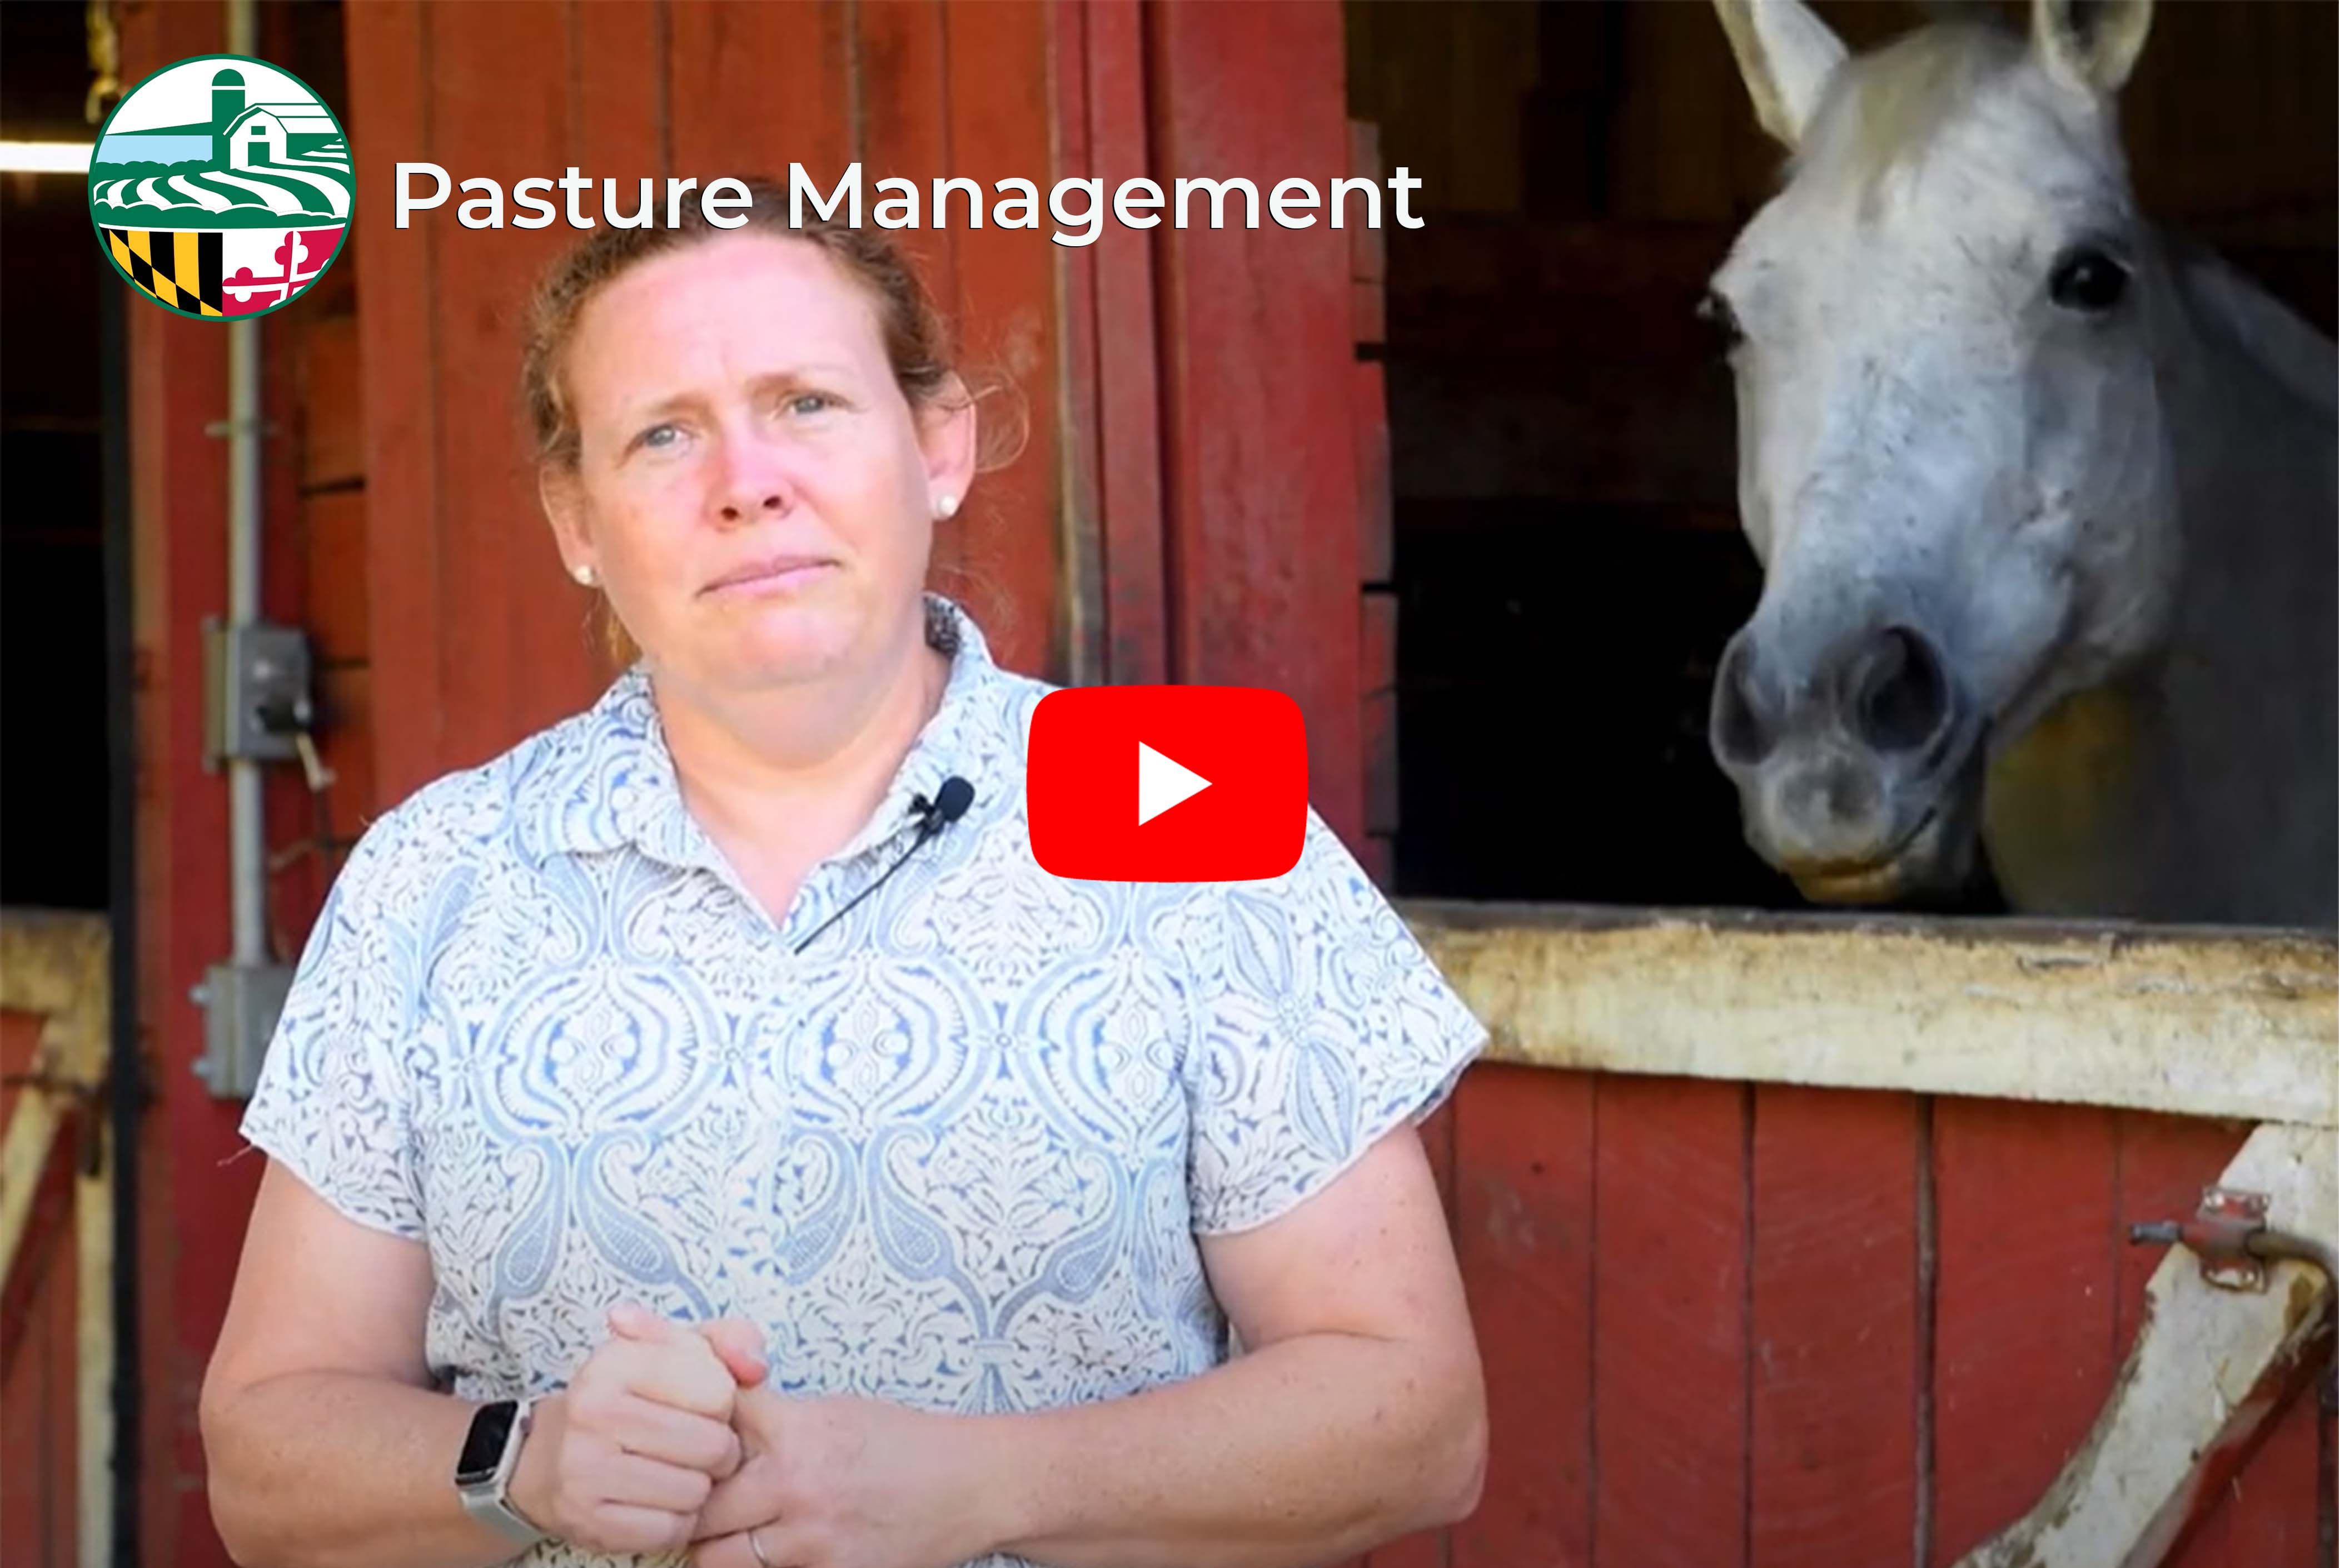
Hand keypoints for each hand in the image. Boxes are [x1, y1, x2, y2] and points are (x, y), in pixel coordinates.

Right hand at [505, 1304, 769, 1555]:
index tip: (699, 1407)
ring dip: (698, 1488)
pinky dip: (677, 1521)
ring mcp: (585, 1470)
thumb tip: (756, 1369)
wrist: (550, 1457)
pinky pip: (671, 1530)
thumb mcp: (679, 1352)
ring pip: (695, 1493)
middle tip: (695, 1447)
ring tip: (675, 1471)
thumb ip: (733, 1340)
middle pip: (711, 1446)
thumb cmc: (632, 1398)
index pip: (719, 1392)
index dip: (722, 1405)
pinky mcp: (589, 1521)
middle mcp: (594, 1411)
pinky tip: (659, 1501)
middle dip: (717, 1451)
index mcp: (618, 1361)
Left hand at [688, 1388, 995, 1567]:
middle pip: (697, 1504)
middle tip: (694, 1501)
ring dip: (712, 1547)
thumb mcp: (837, 1411)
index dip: (691, 1431)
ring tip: (726, 1535)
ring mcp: (809, 1539)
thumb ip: (777, 1420)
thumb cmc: (906, 1443)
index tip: (687, 1439)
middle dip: (690, 1503)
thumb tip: (719, 1423)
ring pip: (714, 1558)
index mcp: (798, 1430)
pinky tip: (768, 1553)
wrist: (970, 1486)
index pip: (711, 1424)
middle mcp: (797, 1484)